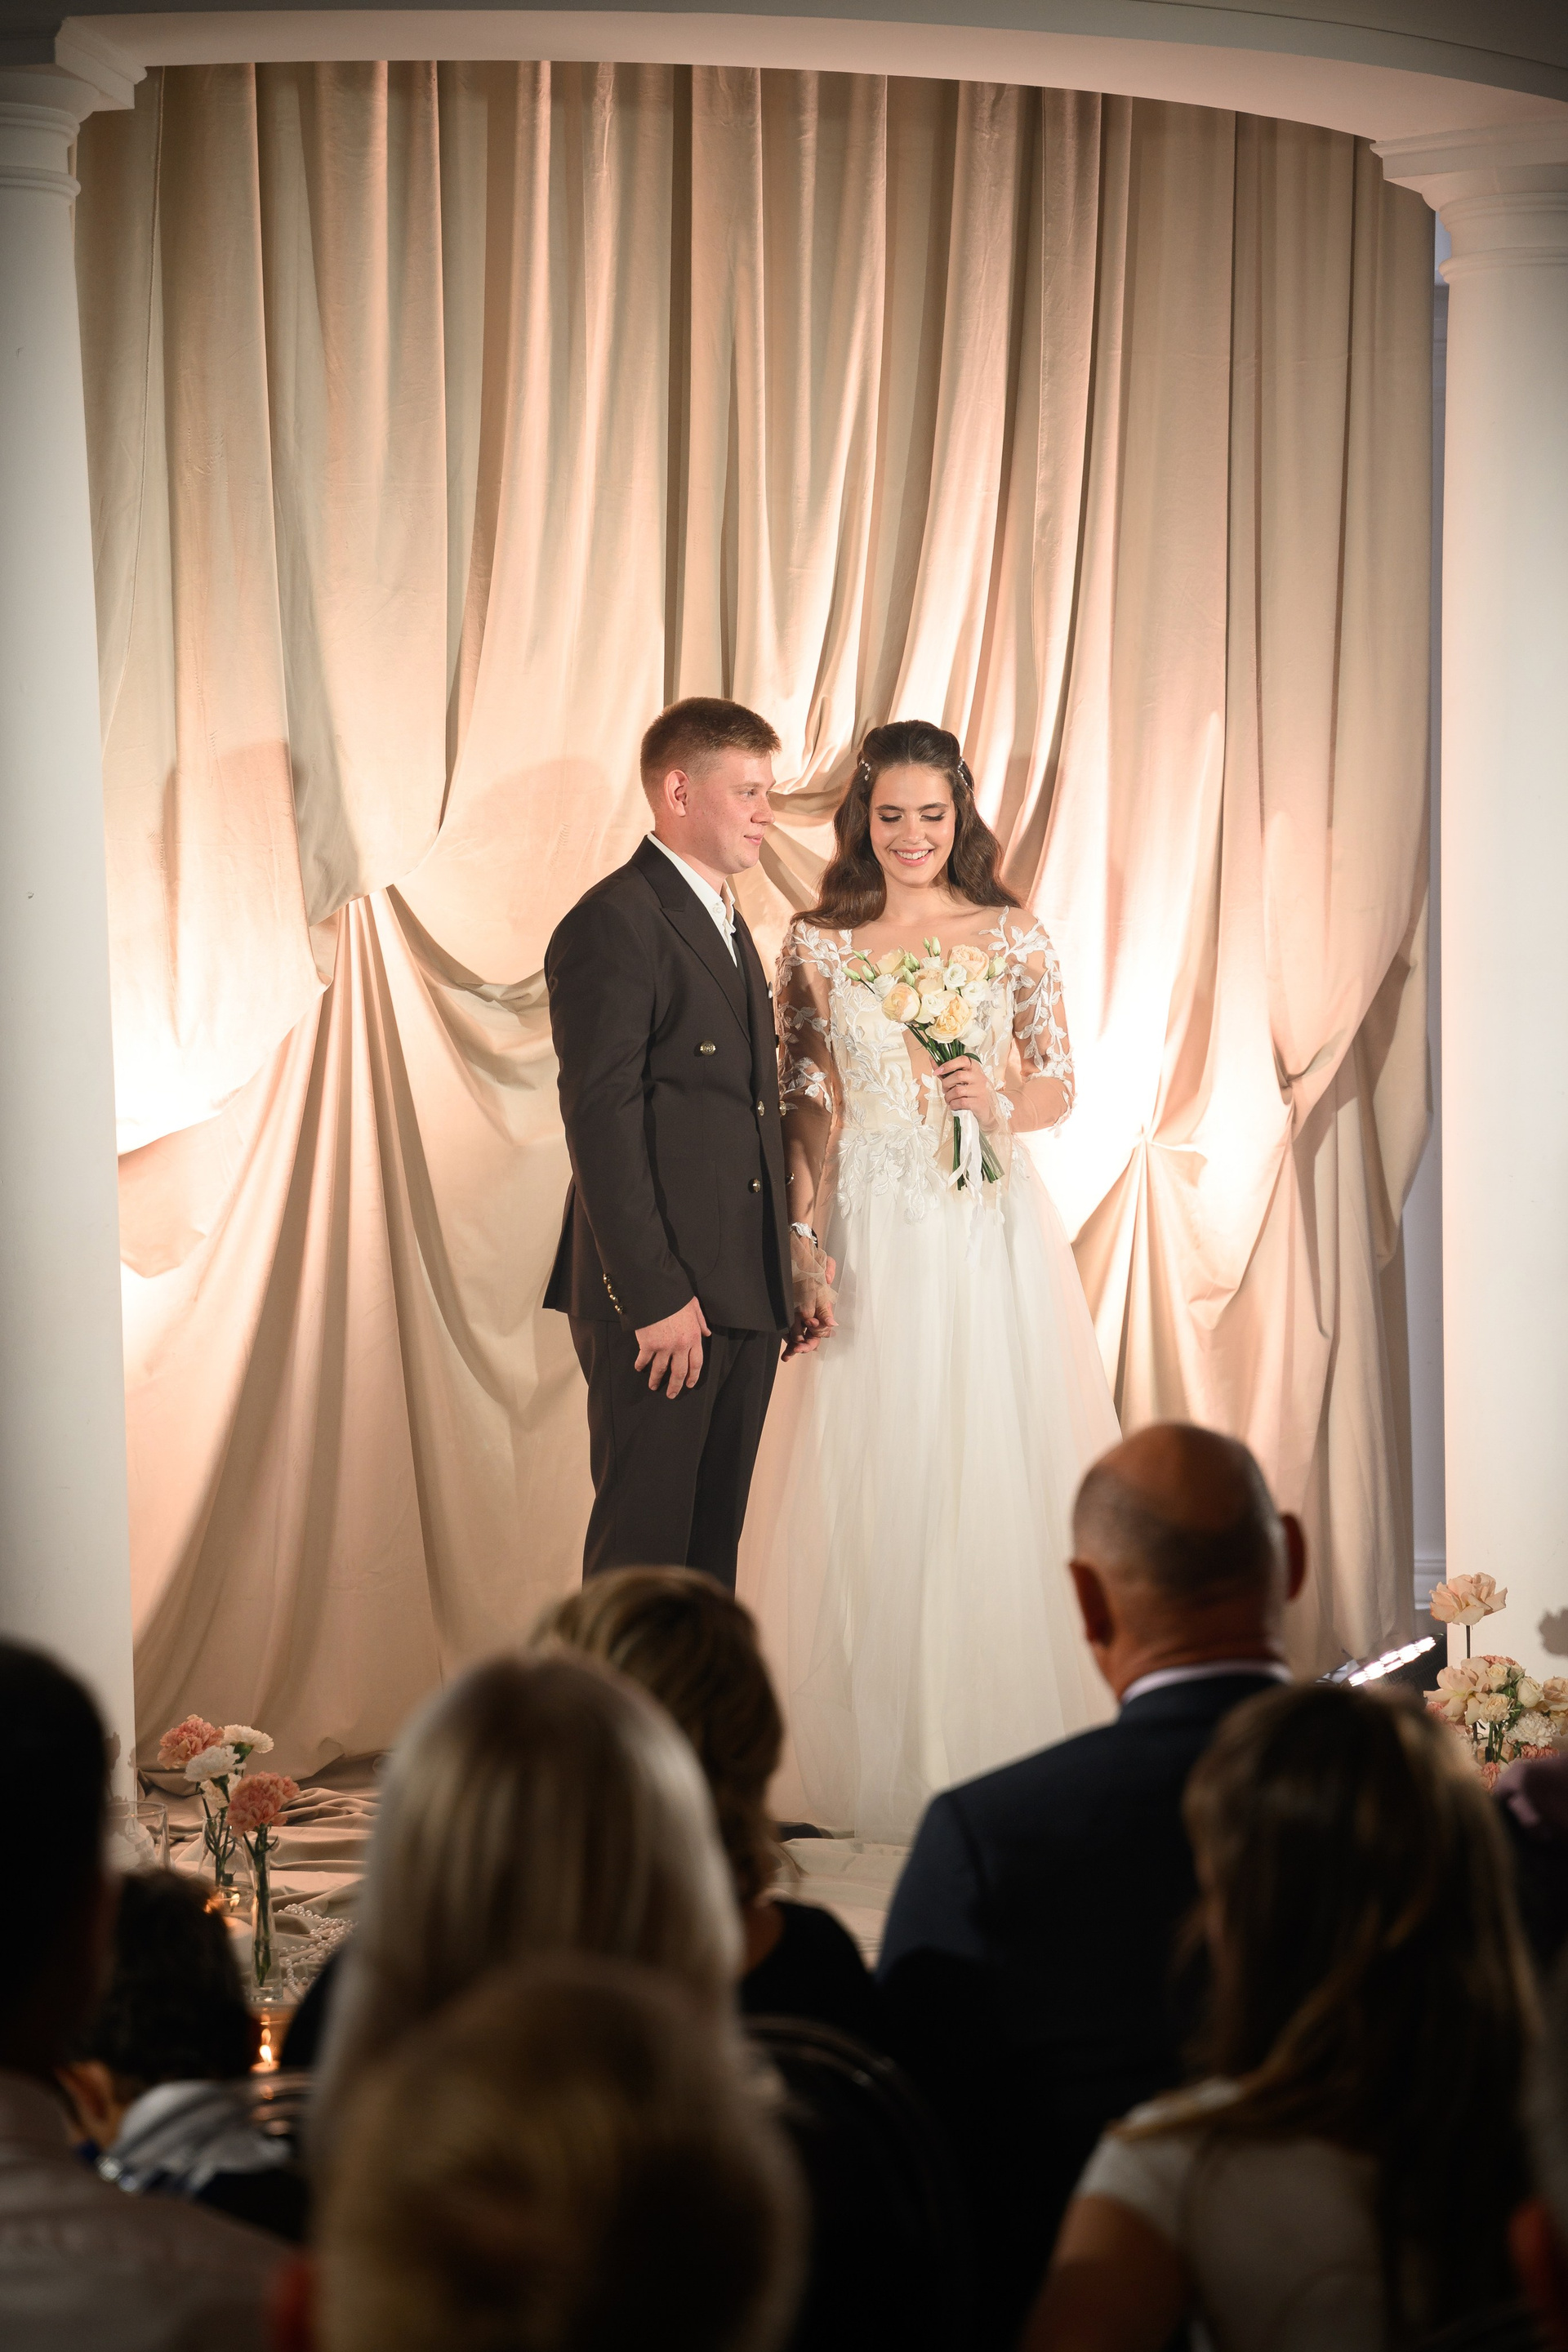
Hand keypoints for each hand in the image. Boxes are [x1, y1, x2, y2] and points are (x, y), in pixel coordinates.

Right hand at [633, 1297, 710, 1397]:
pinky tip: (639, 1368)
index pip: (696, 1363)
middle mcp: (680, 1346)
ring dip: (656, 1380)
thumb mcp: (694, 1306)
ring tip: (653, 1386)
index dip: (693, 1376)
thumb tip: (707, 1334)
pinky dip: (641, 1365)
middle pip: (679, 1372)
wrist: (656, 1291)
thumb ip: (701, 1322)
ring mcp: (664, 1347)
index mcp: (693, 1337)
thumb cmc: (675, 1296)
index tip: (689, 1384)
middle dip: (675, 1385)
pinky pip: (644, 1360)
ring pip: (661, 1369)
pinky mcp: (648, 1345)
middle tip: (671, 1395)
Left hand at [783, 1237, 836, 1360]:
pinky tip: (786, 1354)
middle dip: (809, 1343)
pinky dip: (789, 1344)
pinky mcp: (789, 1315)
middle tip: (799, 1347)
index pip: (825, 1322)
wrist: (795, 1252)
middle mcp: (813, 1312)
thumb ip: (827, 1270)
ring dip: (797, 1347)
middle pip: (815, 1334)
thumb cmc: (810, 1258)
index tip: (810, 1322)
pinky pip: (790, 1333)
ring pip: (803, 1337)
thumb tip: (828, 1280)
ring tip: (789, 1355)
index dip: (819, 1326)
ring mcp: (801, 1315)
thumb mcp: (821, 1262)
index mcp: (823, 1303)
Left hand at [936, 1055, 998, 1129]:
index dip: (949, 1064)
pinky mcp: (979, 1103)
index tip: (938, 1071)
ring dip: (948, 1096)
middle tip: (945, 1090)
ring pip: (957, 1090)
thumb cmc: (971, 1093)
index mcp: (975, 1069)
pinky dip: (953, 1105)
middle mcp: (979, 1077)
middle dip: (946, 1084)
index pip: (963, 1060)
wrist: (987, 1110)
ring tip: (949, 1099)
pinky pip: (960, 1102)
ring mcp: (980, 1090)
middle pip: (958, 1075)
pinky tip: (955, 1105)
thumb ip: (947, 1072)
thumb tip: (932, 1060)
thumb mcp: (961, 1080)